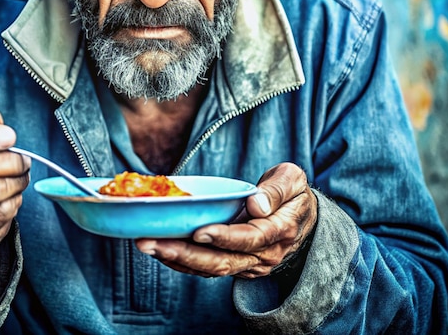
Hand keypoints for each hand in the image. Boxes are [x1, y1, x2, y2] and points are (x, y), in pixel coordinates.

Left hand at [136, 162, 316, 278]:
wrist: (301, 218)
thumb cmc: (293, 194)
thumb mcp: (292, 180)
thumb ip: (276, 190)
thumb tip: (256, 204)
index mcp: (278, 232)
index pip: (249, 239)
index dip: (224, 237)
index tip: (199, 231)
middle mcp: (263, 255)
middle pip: (222, 261)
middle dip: (185, 253)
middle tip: (152, 241)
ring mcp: (248, 264)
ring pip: (210, 268)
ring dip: (176, 259)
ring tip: (147, 245)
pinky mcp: (235, 265)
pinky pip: (206, 268)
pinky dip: (182, 261)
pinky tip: (159, 248)